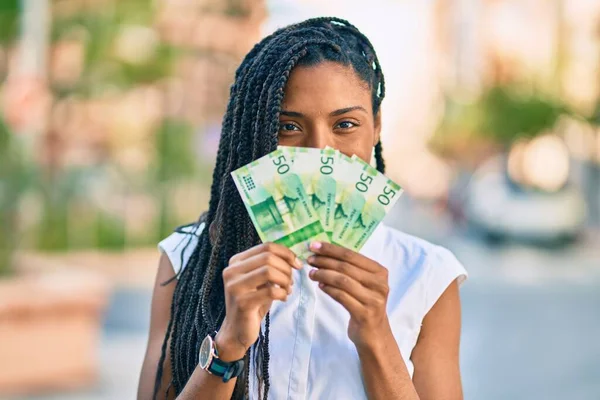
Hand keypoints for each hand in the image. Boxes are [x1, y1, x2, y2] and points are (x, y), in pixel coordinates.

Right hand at [218, 243, 301, 360]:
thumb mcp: (260, 280)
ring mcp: (235, 287)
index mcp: (236, 262)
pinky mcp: (242, 302)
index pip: (266, 246)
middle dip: (286, 268)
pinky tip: (283, 298)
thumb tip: (293, 258)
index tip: (297, 264)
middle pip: (268, 257)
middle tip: (291, 281)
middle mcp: (231, 271)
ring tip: (288, 289)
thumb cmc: (252, 302)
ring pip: (269, 271)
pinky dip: (282, 293)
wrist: (237, 330)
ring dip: (285, 280)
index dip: (286, 253)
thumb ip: (270, 266)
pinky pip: (271, 291)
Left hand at [307, 241, 390, 348]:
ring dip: (324, 275)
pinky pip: (341, 297)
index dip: (331, 249)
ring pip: (342, 281)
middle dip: (325, 261)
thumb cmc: (365, 303)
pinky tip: (320, 285)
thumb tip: (322, 253)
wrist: (375, 333)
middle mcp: (379, 284)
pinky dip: (328, 289)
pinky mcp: (364, 313)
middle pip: (346, 267)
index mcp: (380, 271)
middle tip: (310, 260)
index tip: (314, 246)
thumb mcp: (363, 283)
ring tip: (312, 273)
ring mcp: (373, 299)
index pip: (352, 255)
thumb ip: (350, 269)